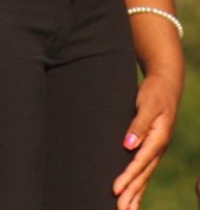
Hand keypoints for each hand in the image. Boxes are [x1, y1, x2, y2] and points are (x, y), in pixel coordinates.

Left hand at [113, 70, 180, 208]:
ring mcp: (156, 149)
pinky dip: (139, 184)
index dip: (127, 177)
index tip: (115, 190)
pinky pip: (145, 170)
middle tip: (120, 209)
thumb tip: (128, 145)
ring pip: (145, 176)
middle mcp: (158, 148)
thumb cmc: (154, 92)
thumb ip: (138, 124)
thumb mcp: (147, 104)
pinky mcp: (152, 147)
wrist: (166, 84)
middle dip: (131, 193)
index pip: (140, 163)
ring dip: (136, 193)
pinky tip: (134, 194)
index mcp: (158, 139)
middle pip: (143, 175)